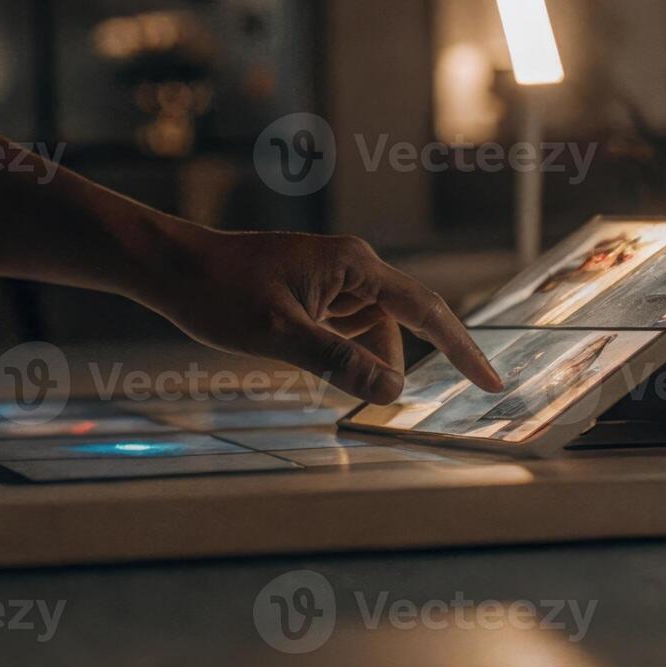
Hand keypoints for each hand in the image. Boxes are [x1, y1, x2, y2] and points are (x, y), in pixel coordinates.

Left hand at [142, 225, 504, 403]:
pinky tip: (302, 362)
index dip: (462, 349)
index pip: (426, 310)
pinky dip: (337, 355)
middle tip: (356, 401)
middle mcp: (352, 267)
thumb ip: (337, 363)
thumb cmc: (219, 294)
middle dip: (382, 368)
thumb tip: (393, 391)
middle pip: (396, 328)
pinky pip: (345, 331)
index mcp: (355, 266)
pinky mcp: (315, 292)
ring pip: (369, 334)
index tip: (492, 383)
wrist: (173, 269)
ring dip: (354, 363)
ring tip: (300, 365)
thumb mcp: (278, 335)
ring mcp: (333, 279)